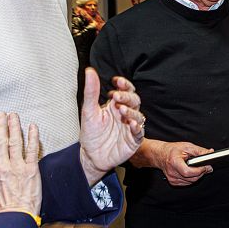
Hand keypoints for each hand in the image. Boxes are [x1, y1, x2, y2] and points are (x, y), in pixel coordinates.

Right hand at [0, 112, 41, 216]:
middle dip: (1, 125)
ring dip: (14, 126)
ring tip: (14, 115)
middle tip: (2, 113)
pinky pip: (31, 150)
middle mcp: (1, 167)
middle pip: (0, 141)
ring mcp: (17, 168)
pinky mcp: (31, 170)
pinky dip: (32, 137)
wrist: (14, 217)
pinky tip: (32, 126)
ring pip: (14, 142)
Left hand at [79, 68, 145, 184]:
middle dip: (127, 97)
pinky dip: (136, 127)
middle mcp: (125, 115)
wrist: (91, 156)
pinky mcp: (133, 140)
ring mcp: (130, 127)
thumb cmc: (91, 134)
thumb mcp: (88, 111)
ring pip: (138, 115)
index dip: (124, 85)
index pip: (125, 91)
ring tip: (122, 110)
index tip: (117, 81)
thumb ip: (91, 92)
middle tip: (117, 97)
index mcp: (115, 106)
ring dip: (132, 112)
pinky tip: (131, 124)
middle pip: (134, 101)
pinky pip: (139, 132)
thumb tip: (90, 71)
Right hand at [149, 140, 213, 185]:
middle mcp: (172, 172)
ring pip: (191, 182)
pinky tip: (192, 171)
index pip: (188, 172)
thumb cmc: (173, 150)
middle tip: (206, 166)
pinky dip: (192, 178)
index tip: (206, 166)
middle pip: (191, 178)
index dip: (199, 170)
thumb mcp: (187, 146)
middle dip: (201, 173)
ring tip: (198, 168)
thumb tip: (210, 153)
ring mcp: (172, 179)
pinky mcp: (173, 182)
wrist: (161, 155)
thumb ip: (200, 151)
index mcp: (174, 162)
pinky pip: (187, 183)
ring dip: (197, 176)